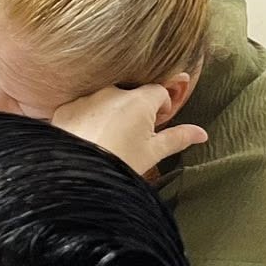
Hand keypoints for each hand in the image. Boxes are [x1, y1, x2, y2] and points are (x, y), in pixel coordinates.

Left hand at [50, 85, 206, 175]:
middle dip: (134, 110)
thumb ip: (177, 138)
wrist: (75, 175)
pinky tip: (86, 139)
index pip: (158, 91)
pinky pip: (81, 108)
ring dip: (109, 113)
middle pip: (131, 94)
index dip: (161, 106)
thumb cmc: (118, 164)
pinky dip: (86, 119)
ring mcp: (86, 98)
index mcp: (138, 101)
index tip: (156, 124)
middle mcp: (111, 92)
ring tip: (106, 140)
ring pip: (105, 100)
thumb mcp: (152, 153)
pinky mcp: (65, 108)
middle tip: (131, 136)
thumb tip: (201, 133)